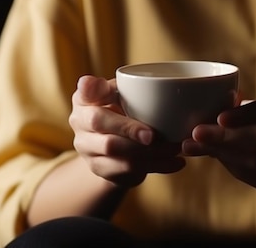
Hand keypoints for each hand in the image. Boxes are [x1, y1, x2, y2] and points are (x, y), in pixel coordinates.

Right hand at [69, 75, 185, 186]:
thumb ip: (127, 86)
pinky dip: (156, 166)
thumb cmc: (123, 109)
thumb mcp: (122, 93)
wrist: (117, 145)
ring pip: (115, 151)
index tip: (110, 89)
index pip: (85, 91)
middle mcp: (79, 122)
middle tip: (153, 134)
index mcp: (84, 98)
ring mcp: (86, 148)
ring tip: (175, 148)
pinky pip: (128, 170)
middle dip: (128, 128)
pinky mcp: (101, 169)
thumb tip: (137, 85)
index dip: (95, 89)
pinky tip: (176, 162)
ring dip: (149, 151)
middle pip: (99, 123)